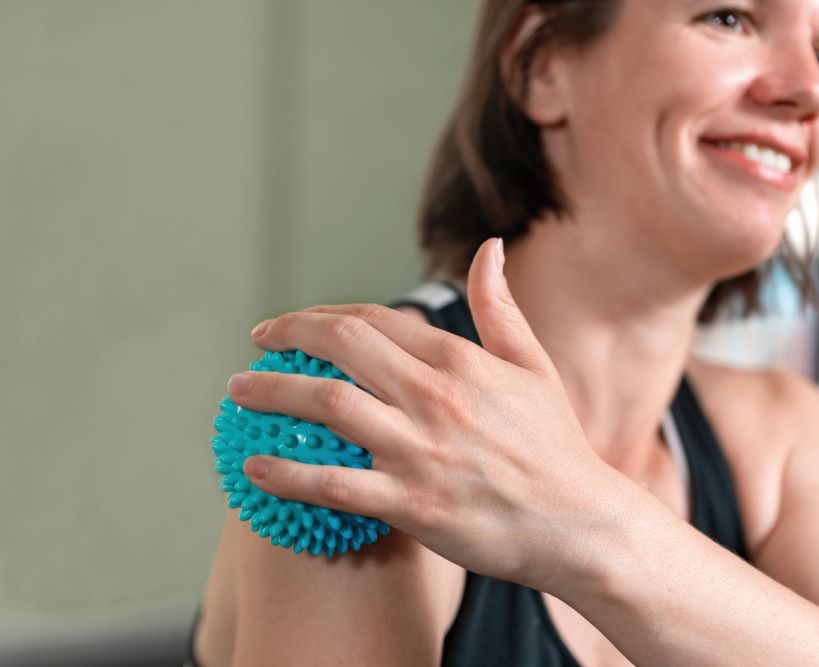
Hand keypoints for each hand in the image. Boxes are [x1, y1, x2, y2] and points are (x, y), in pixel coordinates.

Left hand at [229, 238, 623, 590]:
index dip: (319, 317)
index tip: (289, 327)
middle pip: (340, 347)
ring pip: (326, 407)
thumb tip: (487, 248)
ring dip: (271, 395)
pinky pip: (333, 484)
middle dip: (285, 339)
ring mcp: (420, 449)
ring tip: (237, 395)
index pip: (371, 320)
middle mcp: (434, 395)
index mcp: (459, 359)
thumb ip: (500, 306)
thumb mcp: (533, 365)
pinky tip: (253, 467)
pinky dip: (287, 473)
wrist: (581, 527)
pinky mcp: (411, 503)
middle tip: (253, 349)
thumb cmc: (555, 446)